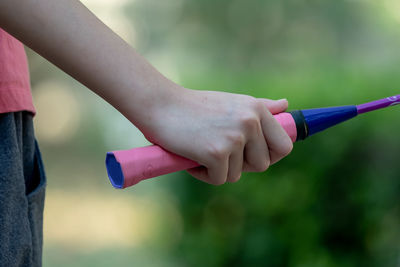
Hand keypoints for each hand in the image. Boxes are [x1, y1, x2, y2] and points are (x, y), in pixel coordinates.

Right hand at [142, 87, 292, 184]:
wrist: (160, 105)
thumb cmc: (194, 106)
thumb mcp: (232, 102)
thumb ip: (260, 107)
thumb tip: (285, 105)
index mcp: (257, 109)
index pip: (284, 145)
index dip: (270, 156)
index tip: (252, 156)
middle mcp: (250, 122)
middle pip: (262, 165)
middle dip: (241, 165)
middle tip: (220, 152)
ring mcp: (234, 138)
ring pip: (237, 174)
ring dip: (219, 168)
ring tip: (201, 149)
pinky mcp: (217, 153)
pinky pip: (219, 179)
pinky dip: (204, 173)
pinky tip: (192, 158)